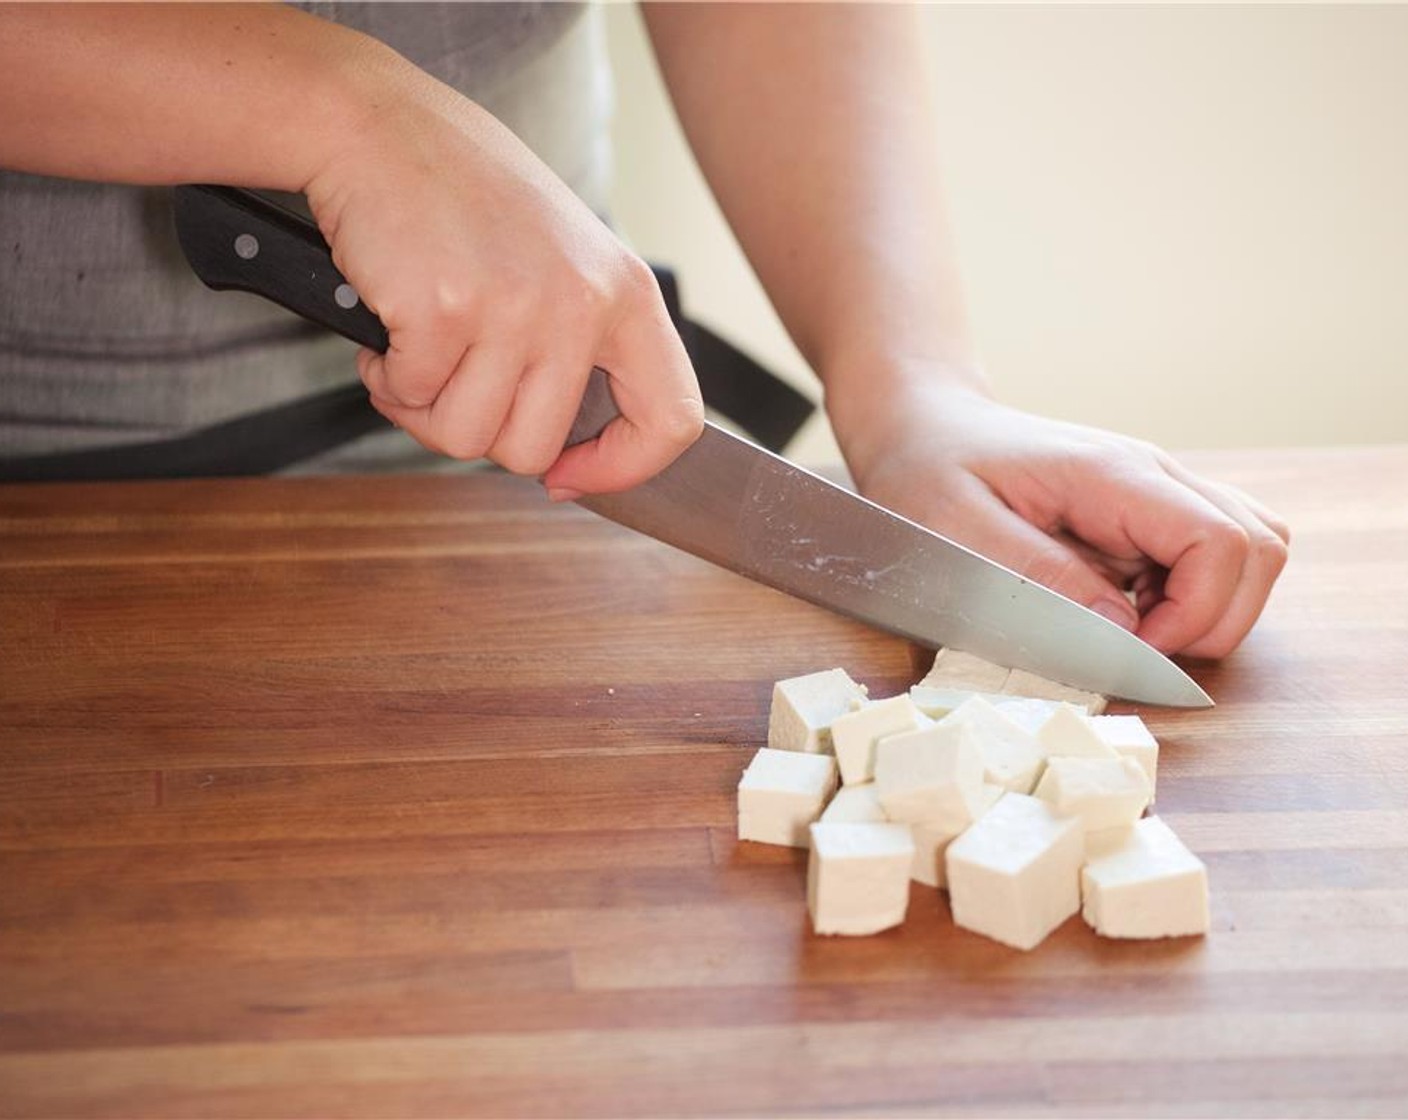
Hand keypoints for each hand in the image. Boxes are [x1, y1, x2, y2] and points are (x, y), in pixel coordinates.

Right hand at [304, 59, 703, 495]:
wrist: (377, 126)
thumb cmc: (464, 193)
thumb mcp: (564, 259)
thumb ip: (583, 344)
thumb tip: (574, 454)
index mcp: (626, 293)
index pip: (671, 419)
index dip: (623, 468)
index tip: (572, 476)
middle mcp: (581, 303)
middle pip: (535, 449)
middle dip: (481, 433)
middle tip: (453, 384)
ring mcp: (515, 308)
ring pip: (468, 438)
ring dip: (425, 409)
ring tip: (418, 349)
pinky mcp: (445, 311)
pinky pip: (411, 398)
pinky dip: (387, 378)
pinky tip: (389, 327)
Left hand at [838, 381, 1289, 657]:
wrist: (923, 426)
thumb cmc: (928, 471)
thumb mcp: (957, 527)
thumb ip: (1038, 575)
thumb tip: (1122, 628)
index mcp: (1111, 474)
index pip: (1220, 542)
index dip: (1196, 613)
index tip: (1133, 650)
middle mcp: (1151, 475)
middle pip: (1258, 548)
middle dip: (1214, 621)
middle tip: (1135, 650)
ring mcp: (1155, 491)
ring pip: (1250, 551)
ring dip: (1209, 609)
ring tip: (1132, 630)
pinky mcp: (1146, 513)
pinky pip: (1211, 556)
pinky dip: (1189, 598)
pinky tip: (1125, 611)